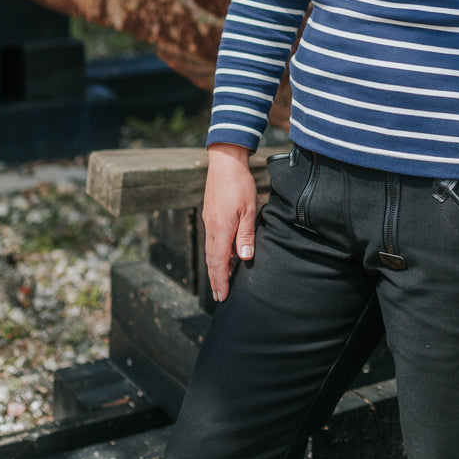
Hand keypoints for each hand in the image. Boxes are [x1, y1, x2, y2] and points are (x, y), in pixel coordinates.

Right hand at [202, 143, 256, 301]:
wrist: (224, 162)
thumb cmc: (239, 184)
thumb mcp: (249, 209)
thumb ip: (246, 234)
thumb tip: (244, 258)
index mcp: (221, 229)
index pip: (218, 262)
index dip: (220, 281)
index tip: (222, 296)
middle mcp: (211, 228)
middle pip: (212, 260)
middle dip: (216, 279)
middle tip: (220, 296)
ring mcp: (209, 221)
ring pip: (211, 250)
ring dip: (216, 267)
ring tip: (222, 281)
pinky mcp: (210, 215)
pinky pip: (212, 240)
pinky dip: (216, 253)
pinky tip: (224, 255)